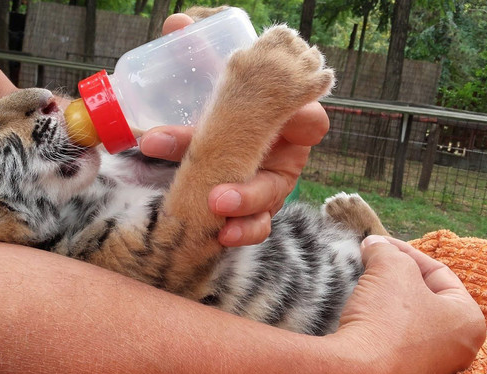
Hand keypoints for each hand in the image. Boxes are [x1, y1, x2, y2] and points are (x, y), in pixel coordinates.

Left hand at [140, 13, 329, 247]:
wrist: (203, 113)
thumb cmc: (219, 83)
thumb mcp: (211, 58)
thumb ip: (198, 40)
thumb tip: (177, 25)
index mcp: (287, 112)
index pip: (308, 117)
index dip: (298, 121)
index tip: (272, 123)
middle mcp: (285, 150)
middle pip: (281, 173)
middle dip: (250, 188)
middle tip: (216, 193)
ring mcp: (271, 181)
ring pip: (269, 203)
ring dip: (245, 212)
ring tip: (213, 214)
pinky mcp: (253, 205)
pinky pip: (257, 224)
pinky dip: (243, 232)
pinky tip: (220, 236)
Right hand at [336, 235, 485, 373]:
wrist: (357, 373)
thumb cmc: (386, 320)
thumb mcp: (391, 268)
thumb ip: (386, 250)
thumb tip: (374, 245)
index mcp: (469, 320)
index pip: (438, 272)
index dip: (404, 250)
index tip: (377, 243)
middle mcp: (457, 348)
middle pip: (423, 295)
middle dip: (394, 274)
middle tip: (370, 260)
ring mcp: (430, 366)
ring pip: (406, 318)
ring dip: (383, 297)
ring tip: (361, 282)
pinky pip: (392, 340)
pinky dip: (377, 322)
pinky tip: (358, 311)